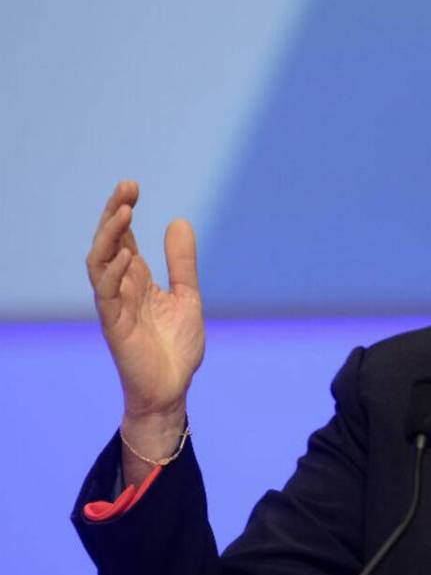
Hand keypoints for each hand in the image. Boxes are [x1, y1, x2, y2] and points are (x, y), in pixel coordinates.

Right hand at [86, 181, 204, 429]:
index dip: (124, 211)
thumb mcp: (187, 295)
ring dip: (110, 236)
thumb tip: (179, 220)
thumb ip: (182, 262)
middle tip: (127, 187)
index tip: (133, 186)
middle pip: (108, 243)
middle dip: (114, 214)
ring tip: (123, 211)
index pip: (124, 238)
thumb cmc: (176, 346)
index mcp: (137, 280)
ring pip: (100, 263)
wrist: (173, 388)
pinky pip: (106, 294)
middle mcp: (122, 288)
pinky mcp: (115, 325)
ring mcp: (115, 305)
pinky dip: (113, 273)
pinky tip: (126, 255)